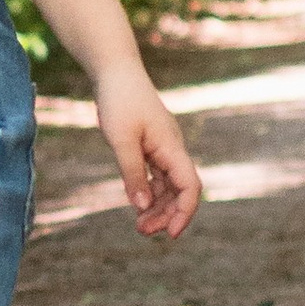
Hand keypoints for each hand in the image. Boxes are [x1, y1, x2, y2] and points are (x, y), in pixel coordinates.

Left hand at [96, 66, 200, 238]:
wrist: (115, 71)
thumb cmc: (119, 100)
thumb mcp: (121, 139)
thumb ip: (132, 173)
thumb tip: (143, 207)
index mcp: (171, 147)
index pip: (189, 187)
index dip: (184, 212)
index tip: (171, 234)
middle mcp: (172, 149)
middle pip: (180, 190)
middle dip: (166, 214)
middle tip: (142, 232)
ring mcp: (163, 147)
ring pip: (168, 185)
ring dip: (157, 206)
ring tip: (139, 225)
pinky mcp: (151, 145)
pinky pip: (157, 175)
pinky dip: (150, 191)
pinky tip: (138, 204)